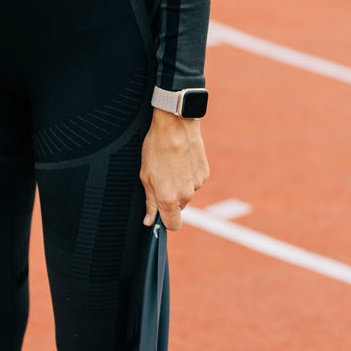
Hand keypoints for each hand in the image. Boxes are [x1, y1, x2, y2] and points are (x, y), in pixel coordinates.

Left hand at [140, 108, 209, 231]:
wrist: (176, 125)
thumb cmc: (156, 147)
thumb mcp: (146, 175)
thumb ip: (149, 201)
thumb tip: (149, 220)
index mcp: (169, 199)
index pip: (173, 225)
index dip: (166, 220)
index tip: (160, 211)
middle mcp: (185, 195)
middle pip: (179, 207)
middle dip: (170, 198)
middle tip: (161, 178)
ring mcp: (197, 184)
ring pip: (187, 193)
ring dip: (180, 184)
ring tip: (171, 165)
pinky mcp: (204, 173)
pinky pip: (195, 181)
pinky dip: (188, 174)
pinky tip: (181, 160)